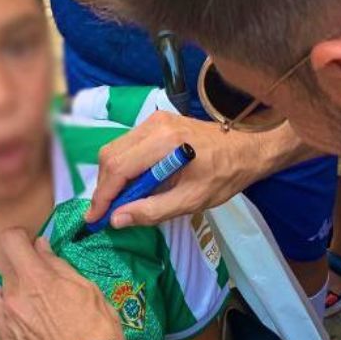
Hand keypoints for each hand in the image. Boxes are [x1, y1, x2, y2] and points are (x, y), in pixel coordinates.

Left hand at [0, 231, 123, 339]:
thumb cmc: (98, 328)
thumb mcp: (87, 289)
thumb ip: (58, 266)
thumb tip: (40, 247)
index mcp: (35, 278)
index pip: (9, 240)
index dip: (19, 239)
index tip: (27, 246)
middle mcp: (12, 298)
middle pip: (0, 271)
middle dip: (17, 275)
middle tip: (35, 288)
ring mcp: (3, 326)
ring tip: (14, 310)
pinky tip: (13, 335)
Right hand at [86, 112, 275, 228]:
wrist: (246, 147)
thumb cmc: (224, 175)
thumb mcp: (192, 200)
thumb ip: (152, 210)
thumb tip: (117, 219)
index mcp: (164, 143)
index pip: (119, 168)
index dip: (102, 196)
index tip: (93, 218)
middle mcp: (154, 125)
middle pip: (110, 156)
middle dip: (103, 187)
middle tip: (104, 214)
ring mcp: (154, 120)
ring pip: (115, 149)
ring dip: (111, 178)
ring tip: (118, 202)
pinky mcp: (156, 122)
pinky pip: (127, 145)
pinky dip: (123, 166)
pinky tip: (132, 185)